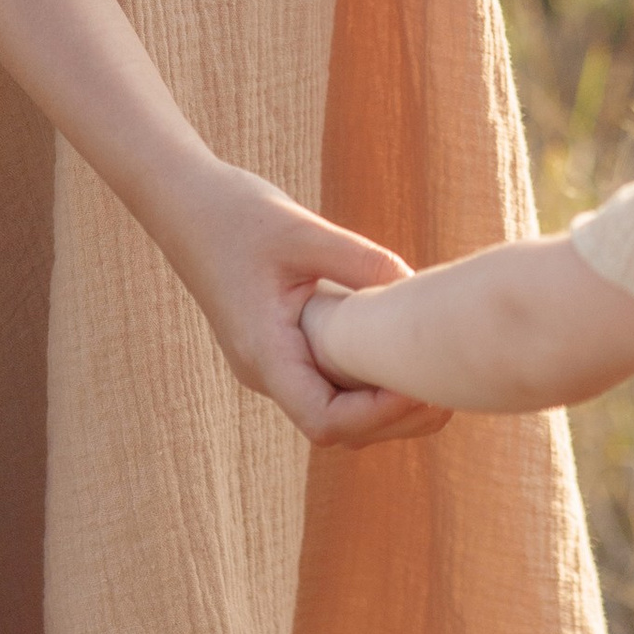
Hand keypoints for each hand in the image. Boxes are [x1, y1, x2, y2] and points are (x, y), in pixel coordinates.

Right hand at [169, 166, 449, 450]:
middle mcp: (266, 371)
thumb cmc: (236, 214)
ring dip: (385, 406)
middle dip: (395, 419)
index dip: (378, 417)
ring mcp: (273, 363)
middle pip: (338, 429)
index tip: (420, 386)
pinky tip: (400, 350)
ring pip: (335, 412)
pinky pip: (329, 385)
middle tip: (448, 388)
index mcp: (265, 353)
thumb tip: (417, 289)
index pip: (324, 422)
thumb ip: (360, 262)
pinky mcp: (280, 348)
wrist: (185, 204)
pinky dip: (367, 382)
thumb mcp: (303, 229)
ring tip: (433, 373)